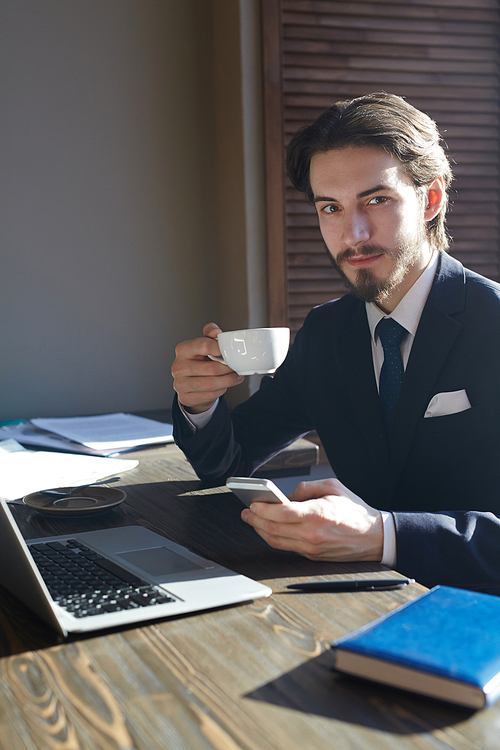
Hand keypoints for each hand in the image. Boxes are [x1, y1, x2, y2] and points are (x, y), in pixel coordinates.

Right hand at [171, 323, 243, 413]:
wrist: (191, 383)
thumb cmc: (199, 361)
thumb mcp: (203, 343)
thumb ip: (210, 334)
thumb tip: (217, 332)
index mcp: (183, 349)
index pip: (203, 346)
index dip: (221, 349)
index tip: (231, 352)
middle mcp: (178, 366)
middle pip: (211, 368)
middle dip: (228, 369)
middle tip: (237, 368)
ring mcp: (180, 384)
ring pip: (211, 384)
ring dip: (228, 381)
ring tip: (235, 377)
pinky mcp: (185, 397)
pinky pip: (209, 395)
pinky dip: (220, 391)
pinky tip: (224, 386)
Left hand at [241, 478, 382, 561]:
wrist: (374, 537)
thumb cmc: (355, 511)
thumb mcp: (333, 487)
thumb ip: (306, 488)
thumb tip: (285, 496)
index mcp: (318, 514)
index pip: (282, 513)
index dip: (263, 509)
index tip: (252, 503)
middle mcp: (313, 534)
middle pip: (274, 529)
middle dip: (255, 520)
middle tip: (246, 512)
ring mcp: (312, 548)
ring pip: (276, 541)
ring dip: (260, 531)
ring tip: (252, 520)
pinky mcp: (312, 556)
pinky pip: (287, 547)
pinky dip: (274, 538)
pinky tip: (268, 529)